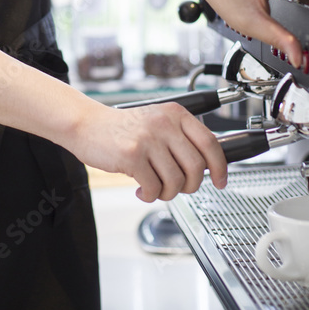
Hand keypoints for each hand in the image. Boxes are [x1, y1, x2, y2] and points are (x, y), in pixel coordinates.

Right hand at [69, 101, 227, 202]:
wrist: (87, 124)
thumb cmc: (122, 129)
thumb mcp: (157, 123)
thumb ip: (180, 139)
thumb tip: (207, 167)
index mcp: (175, 114)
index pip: (210, 143)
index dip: (220, 167)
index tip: (221, 180)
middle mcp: (164, 124)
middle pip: (196, 167)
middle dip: (190, 186)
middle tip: (178, 188)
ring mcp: (148, 139)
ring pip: (176, 181)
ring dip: (167, 193)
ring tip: (155, 188)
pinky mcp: (132, 155)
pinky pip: (154, 188)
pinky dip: (150, 196)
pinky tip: (141, 190)